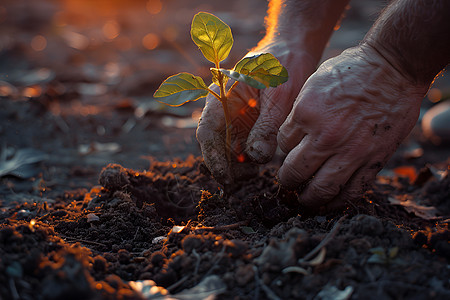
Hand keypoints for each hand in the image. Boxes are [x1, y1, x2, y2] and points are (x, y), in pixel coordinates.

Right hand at [196, 41, 317, 184]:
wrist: (293, 51)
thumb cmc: (283, 65)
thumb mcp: (278, 95)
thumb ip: (267, 126)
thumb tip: (256, 156)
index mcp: (222, 97)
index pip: (207, 132)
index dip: (213, 158)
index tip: (225, 178)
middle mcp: (224, 110)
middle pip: (216, 146)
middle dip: (227, 166)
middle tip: (250, 175)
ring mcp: (235, 119)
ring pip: (228, 150)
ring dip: (238, 166)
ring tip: (256, 171)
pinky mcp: (248, 126)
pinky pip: (242, 147)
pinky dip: (248, 160)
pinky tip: (260, 162)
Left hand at [277, 44, 427, 209]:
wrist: (392, 68)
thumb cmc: (351, 70)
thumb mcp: (312, 84)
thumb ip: (300, 113)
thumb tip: (291, 137)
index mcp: (305, 114)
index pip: (282, 145)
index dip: (283, 150)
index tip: (290, 151)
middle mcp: (325, 137)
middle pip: (294, 172)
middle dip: (287, 181)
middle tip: (288, 184)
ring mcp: (350, 151)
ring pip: (321, 189)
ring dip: (309, 199)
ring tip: (305, 201)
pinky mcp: (373, 159)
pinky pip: (353, 190)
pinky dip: (339, 201)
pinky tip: (332, 202)